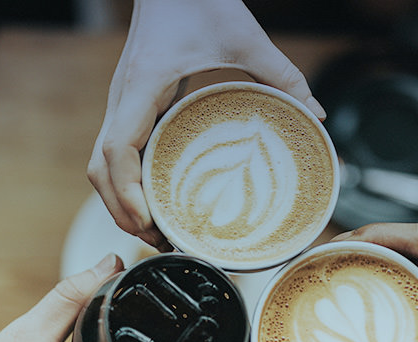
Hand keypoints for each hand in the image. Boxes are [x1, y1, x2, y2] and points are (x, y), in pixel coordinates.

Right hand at [87, 0, 323, 249]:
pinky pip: (115, 156)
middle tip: (159, 241)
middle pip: (100, 171)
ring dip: (120, 203)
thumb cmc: (197, 0)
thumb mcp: (245, 36)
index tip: (150, 223)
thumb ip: (283, 75)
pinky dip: (126, 186)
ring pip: (101, 167)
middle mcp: (122, 101)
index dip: (126, 194)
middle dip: (122, 212)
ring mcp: (121, 106)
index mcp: (142, 87)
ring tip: (155, 232)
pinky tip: (154, 202)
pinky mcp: (130, 109)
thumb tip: (317, 117)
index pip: (115, 151)